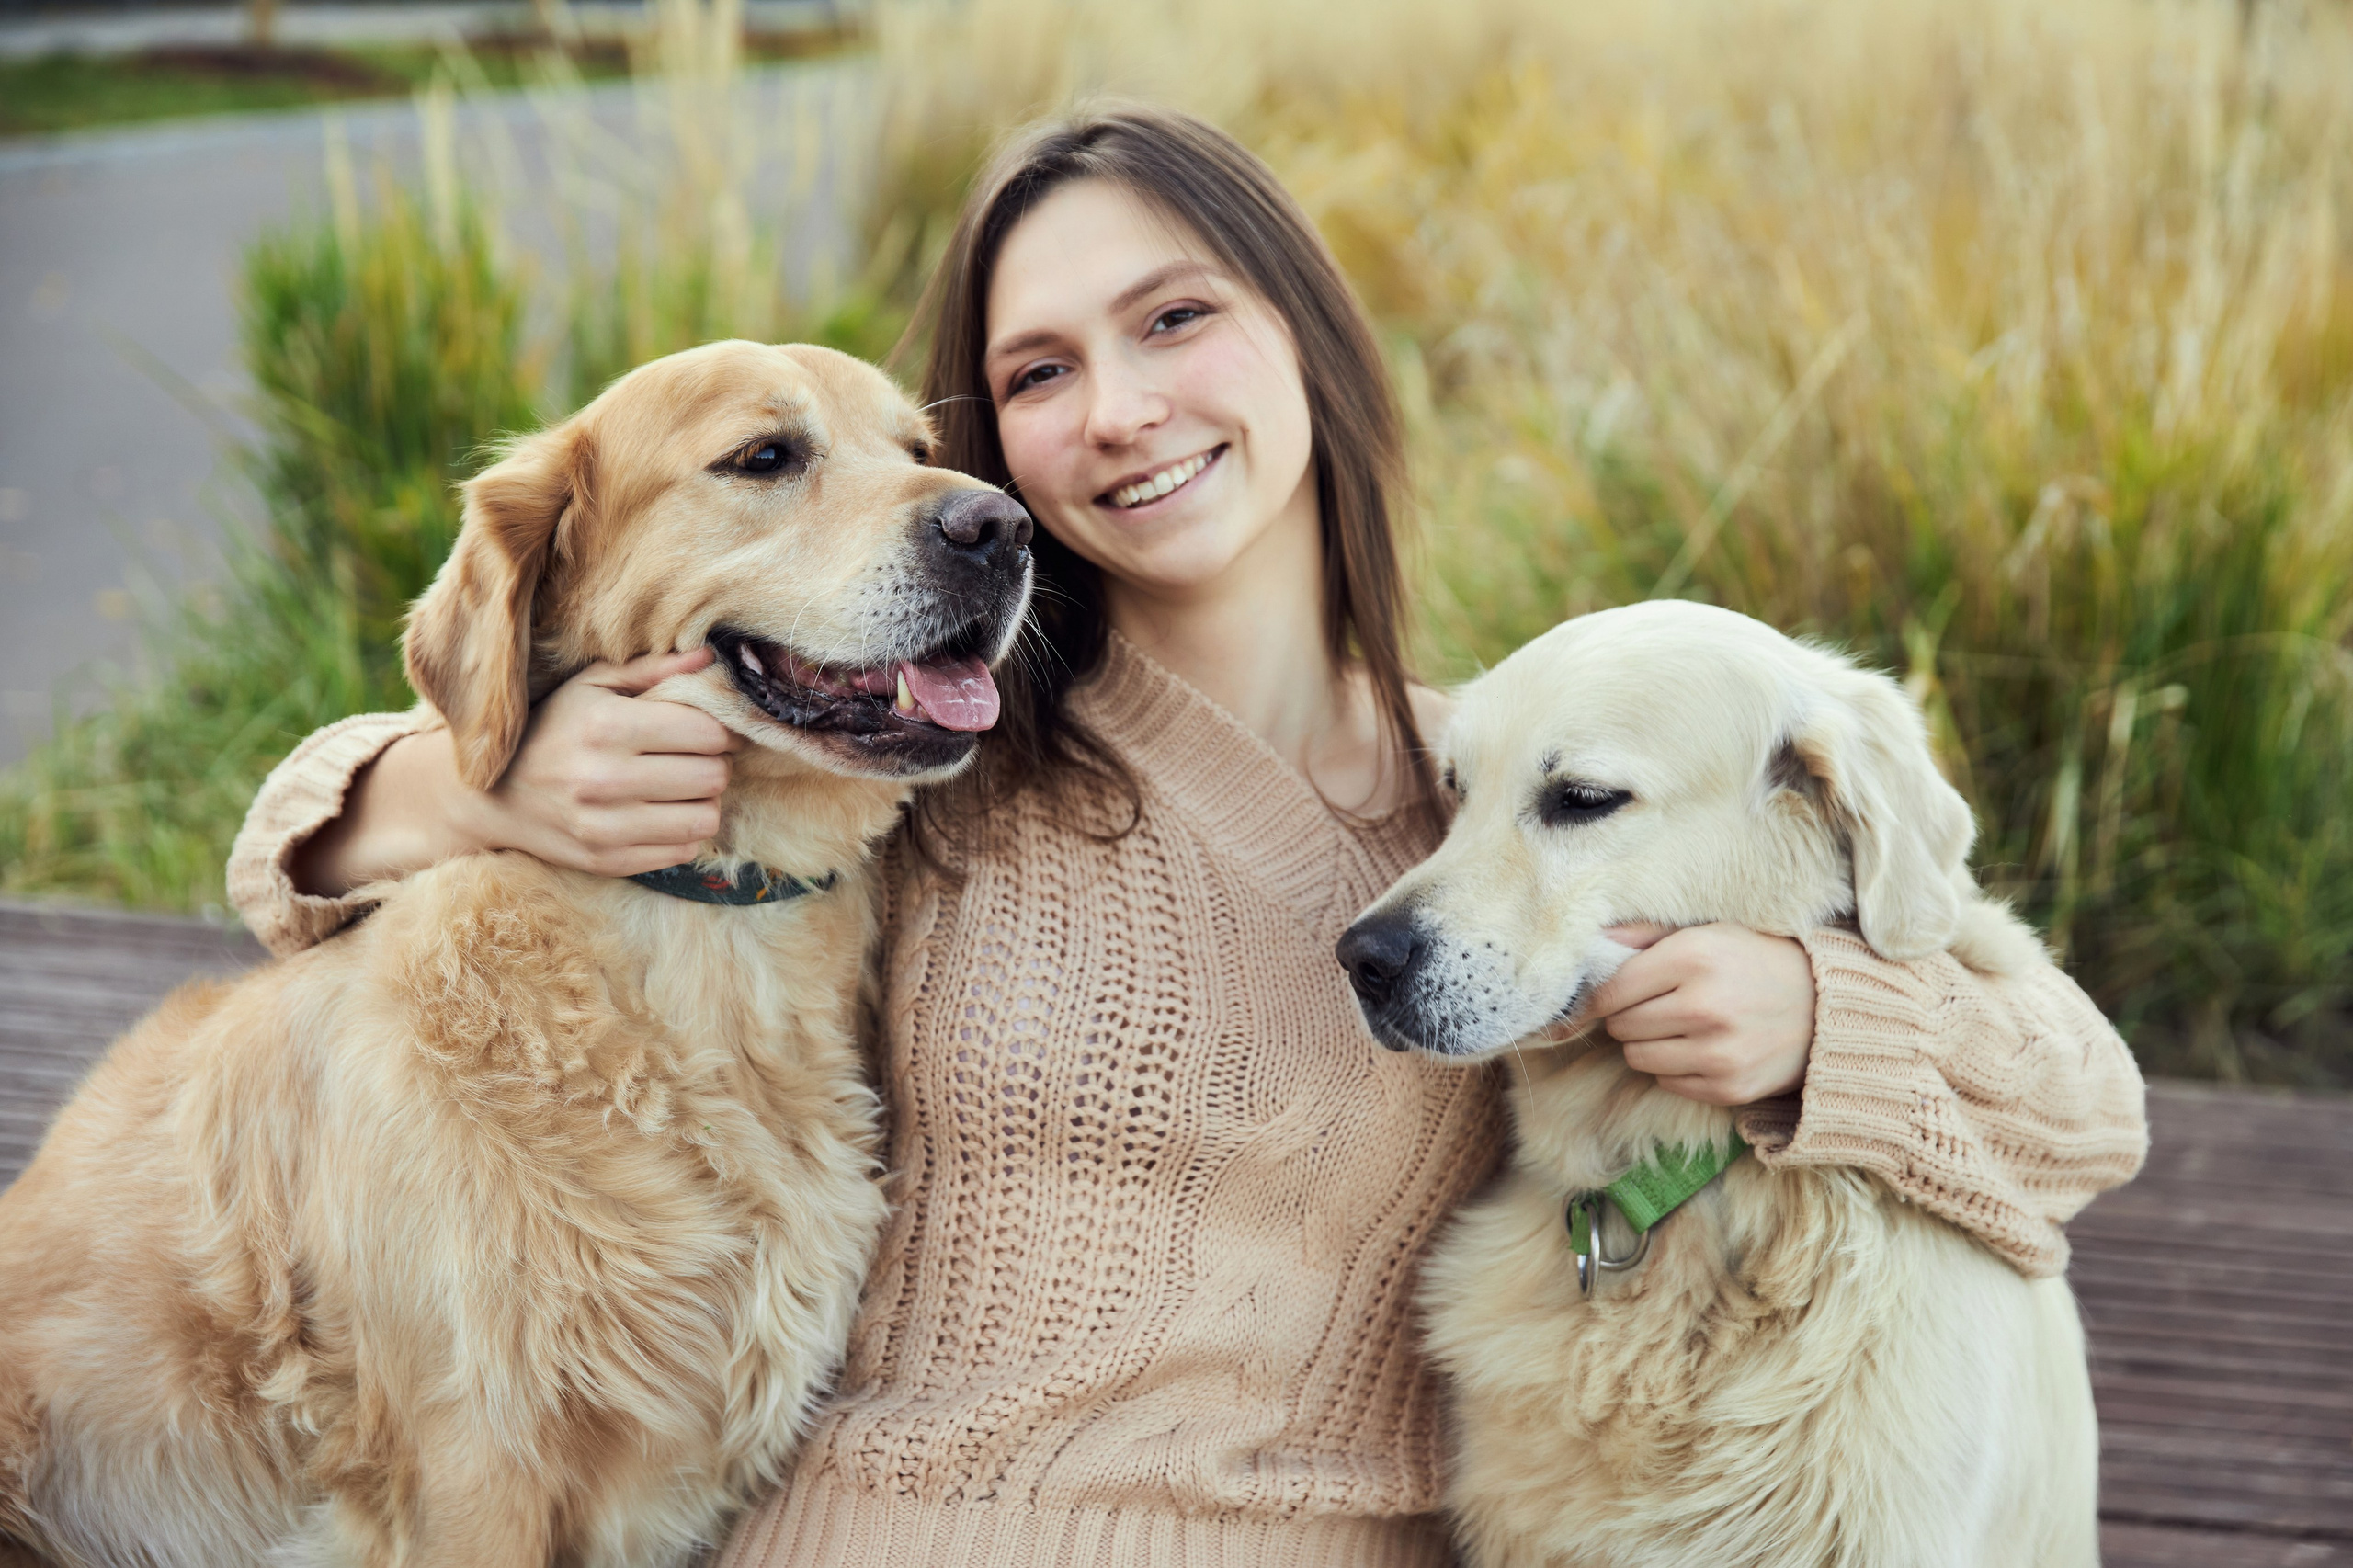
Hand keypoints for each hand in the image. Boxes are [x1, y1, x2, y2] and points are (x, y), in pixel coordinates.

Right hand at [293, 649, 738, 896]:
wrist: (487, 794)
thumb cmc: (550, 727)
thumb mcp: (591, 685)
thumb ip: (653, 670)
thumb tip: (710, 657)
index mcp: (605, 726)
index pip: (707, 732)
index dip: (721, 728)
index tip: (713, 727)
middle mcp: (604, 779)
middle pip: (712, 777)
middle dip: (714, 764)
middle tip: (699, 757)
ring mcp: (603, 827)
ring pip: (704, 820)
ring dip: (703, 802)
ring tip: (684, 788)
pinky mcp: (604, 861)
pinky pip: (680, 853)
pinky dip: (683, 833)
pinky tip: (665, 814)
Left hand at [1586, 923, 1815, 1105]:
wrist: (1823, 1007)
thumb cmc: (1752, 962)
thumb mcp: (1705, 933)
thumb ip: (1643, 936)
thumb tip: (1591, 944)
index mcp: (1693, 958)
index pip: (1612, 990)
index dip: (1601, 995)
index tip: (1606, 997)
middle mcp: (1704, 1007)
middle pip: (1621, 1025)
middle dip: (1627, 1017)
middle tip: (1654, 1006)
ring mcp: (1718, 1053)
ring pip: (1637, 1057)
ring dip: (1646, 1044)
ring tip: (1676, 1027)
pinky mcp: (1728, 1088)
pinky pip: (1666, 1082)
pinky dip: (1673, 1067)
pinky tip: (1699, 1048)